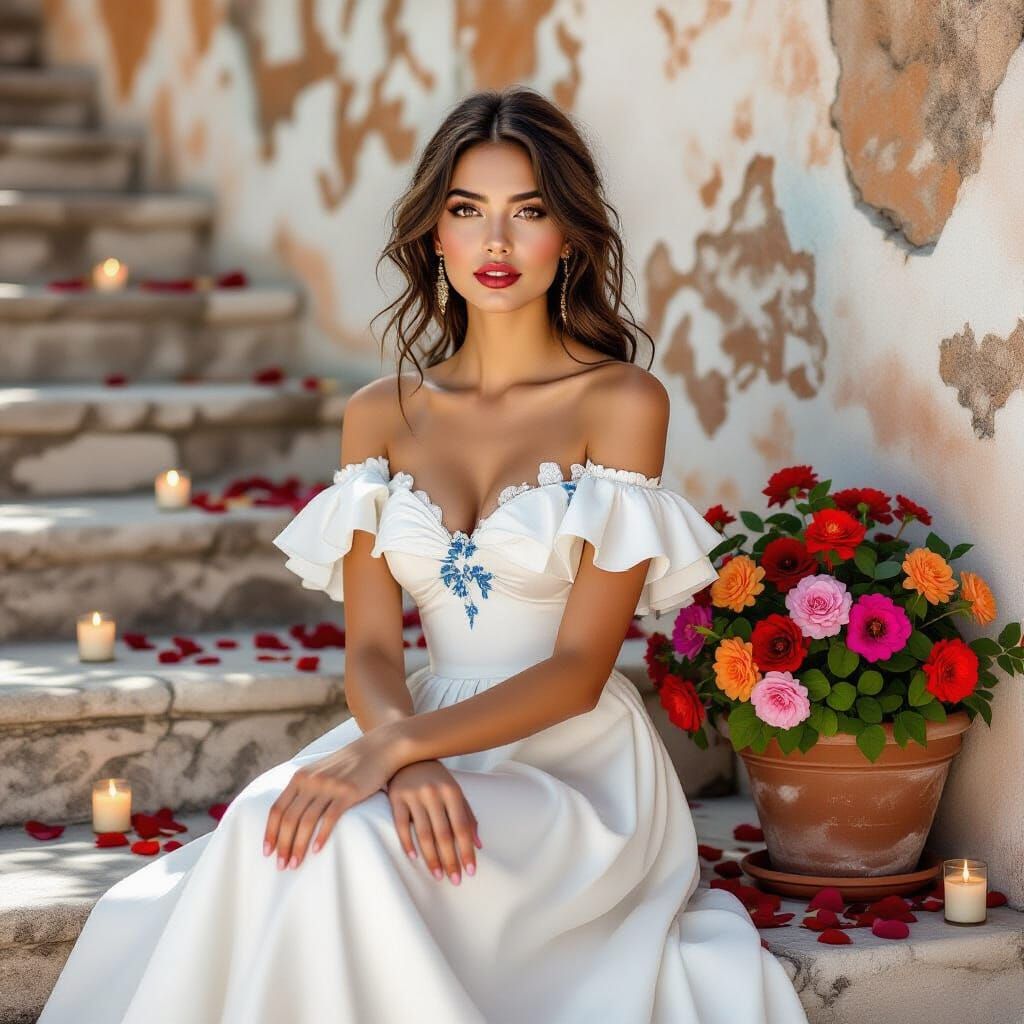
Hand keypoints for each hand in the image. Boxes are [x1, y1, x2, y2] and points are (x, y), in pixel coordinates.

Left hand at [262, 731, 393, 870]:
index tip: (267, 852)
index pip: (277, 809)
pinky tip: (317, 851)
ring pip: (306, 821)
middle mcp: (311, 781)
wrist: (378, 748)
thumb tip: (289, 815)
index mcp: (300, 777)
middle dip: (283, 845)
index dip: (270, 832)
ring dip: (298, 846)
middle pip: (289, 819)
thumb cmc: (348, 764)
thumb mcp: (320, 770)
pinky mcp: (348, 792)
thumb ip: (304, 787)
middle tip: (281, 866)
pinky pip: (330, 818)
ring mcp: (329, 786)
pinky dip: (321, 836)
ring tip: (295, 864)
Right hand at [386, 760, 481, 885]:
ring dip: (431, 857)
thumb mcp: (455, 793)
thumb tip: (478, 845)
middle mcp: (434, 792)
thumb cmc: (437, 779)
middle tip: (455, 880)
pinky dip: (407, 843)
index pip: (462, 827)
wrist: (409, 756)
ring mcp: (414, 795)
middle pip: (443, 833)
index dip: (466, 850)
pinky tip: (414, 858)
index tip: (470, 871)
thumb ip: (468, 817)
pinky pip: (401, 825)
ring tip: (438, 875)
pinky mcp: (396, 797)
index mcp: (452, 791)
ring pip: (423, 833)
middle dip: (450, 859)